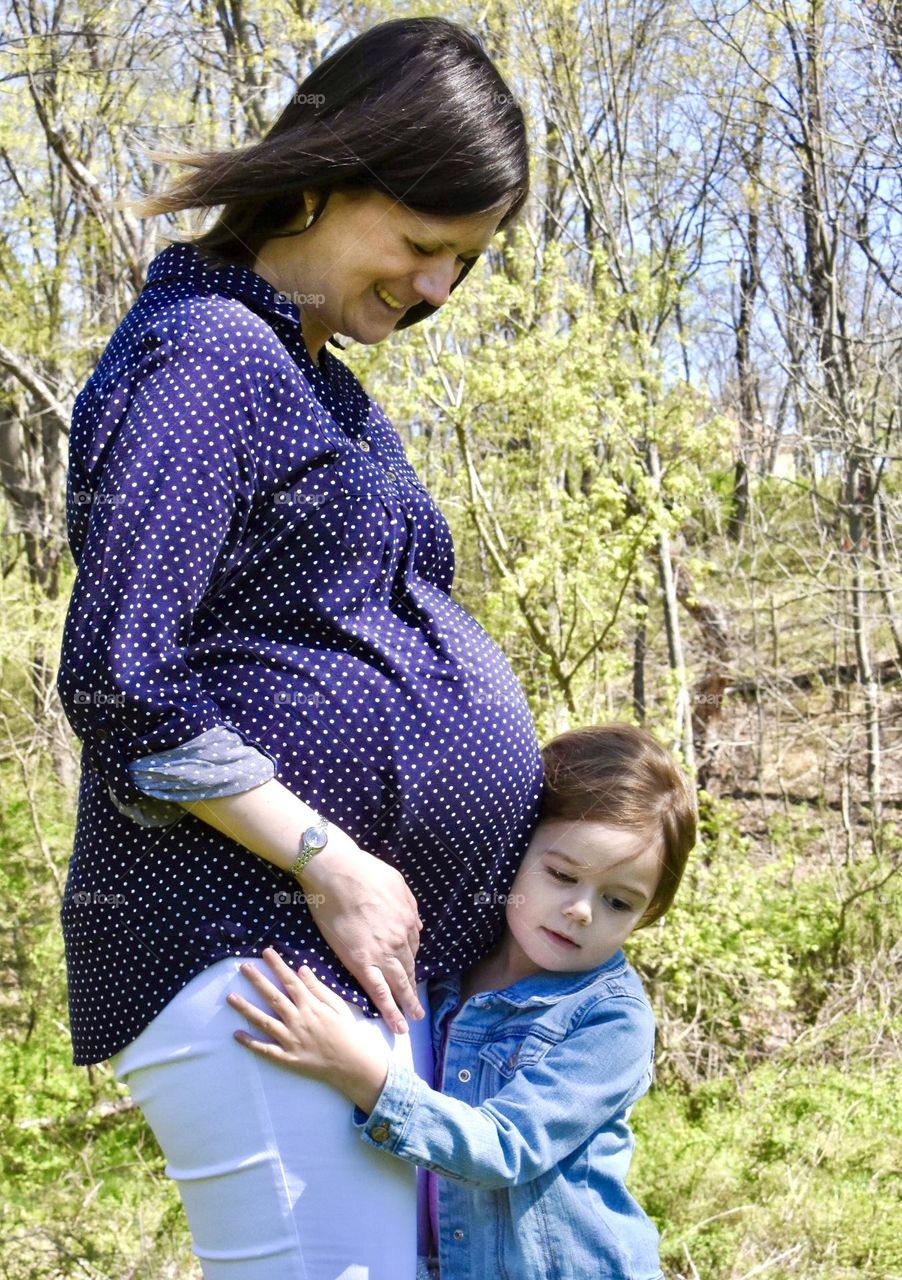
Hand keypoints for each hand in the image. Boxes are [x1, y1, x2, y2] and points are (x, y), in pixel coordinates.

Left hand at [227, 947, 391, 1113]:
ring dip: (246, 1009)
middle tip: (243, 967)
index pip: (290, 981)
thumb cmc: (347, 1032)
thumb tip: (301, 969)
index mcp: (311, 1006)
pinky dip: (250, 1043)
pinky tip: (236, 1034)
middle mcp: (299, 1020)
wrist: (354, 1064)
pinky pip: (266, 1050)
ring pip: (264, 1022)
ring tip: (230, 997)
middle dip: (257, 980)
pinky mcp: (288, 1058)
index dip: (277, 965)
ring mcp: (291, 1040)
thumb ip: (317, 988)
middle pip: (273, 997)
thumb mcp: (337, 1005)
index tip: (266, 952)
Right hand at [298, 836, 424, 1033]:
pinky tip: (395, 1022)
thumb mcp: (397, 883)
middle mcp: (400, 940)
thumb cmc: (363, 871)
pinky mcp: (361, 961)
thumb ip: (410, 906)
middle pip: (408, 969)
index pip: (411, 945)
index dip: (408, 958)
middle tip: (417, 1009)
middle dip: (412, 990)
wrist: (336, 872)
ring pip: (398, 984)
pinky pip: (379, 991)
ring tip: (410, 1020)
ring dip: (406, 1004)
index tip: (405, 970)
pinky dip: (389, 1009)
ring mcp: (382, 952)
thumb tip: (418, 925)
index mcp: (408, 920)